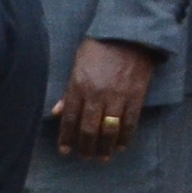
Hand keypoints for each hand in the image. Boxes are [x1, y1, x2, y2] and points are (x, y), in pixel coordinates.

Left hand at [52, 37, 160, 160]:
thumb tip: (56, 112)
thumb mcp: (78, 64)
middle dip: (86, 147)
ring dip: (105, 147)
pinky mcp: (135, 97)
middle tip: (85, 157)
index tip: (65, 150)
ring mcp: (117, 97)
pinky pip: (130, 123)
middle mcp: (96, 95)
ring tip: (102, 157)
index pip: (69, 118)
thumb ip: (69, 91)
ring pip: (108, 130)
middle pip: (88, 129)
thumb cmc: (99, 47)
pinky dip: (125, 137)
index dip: (66, 137)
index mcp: (78, 86)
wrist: (128, 34)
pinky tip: (121, 146)